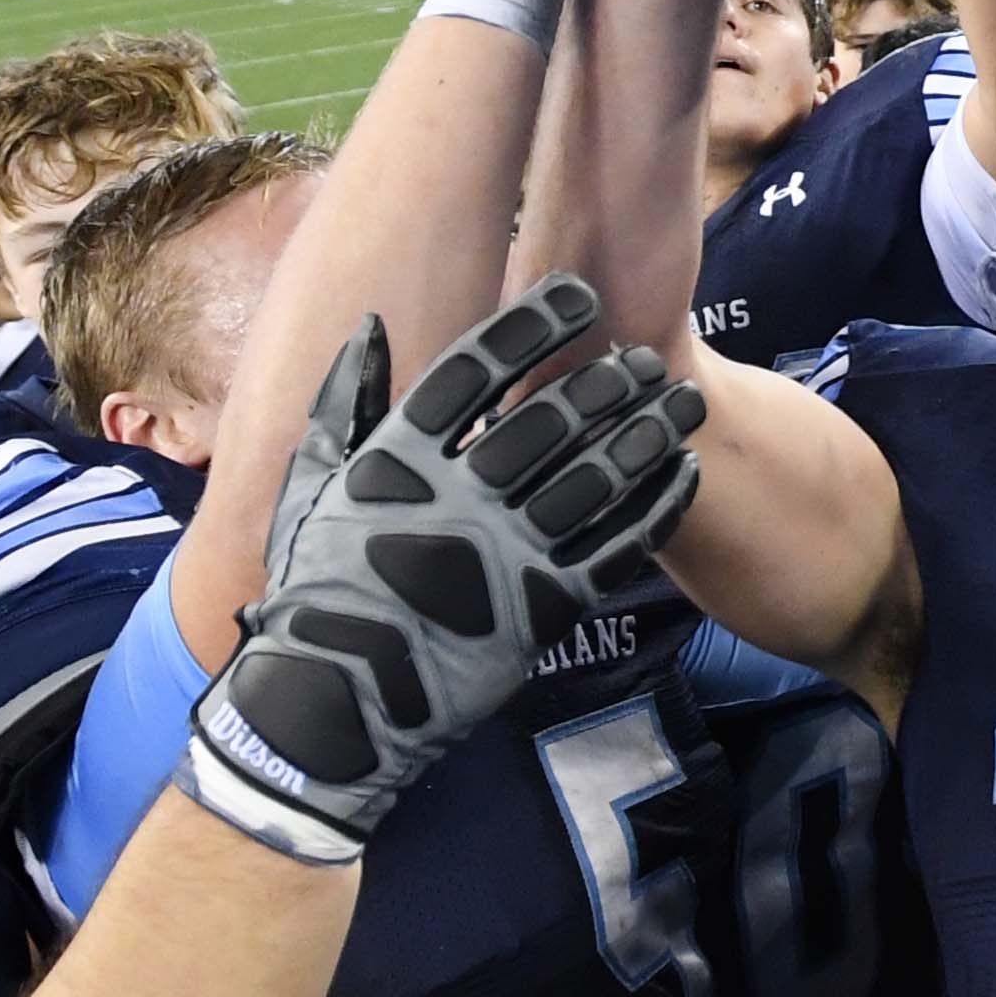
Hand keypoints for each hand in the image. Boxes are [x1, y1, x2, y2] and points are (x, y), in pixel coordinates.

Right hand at [178, 279, 704, 863]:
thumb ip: (345, 404)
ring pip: (597, 476)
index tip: (577, 296)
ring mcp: (507, 554)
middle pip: (551, 417)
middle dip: (605, 379)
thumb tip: (371, 326)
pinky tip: (684, 471)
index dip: (533, 327)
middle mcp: (459, 498)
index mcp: (398, 460)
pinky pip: (618, 545)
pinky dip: (657, 504)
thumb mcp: (312, 488)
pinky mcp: (546, 607)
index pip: (478, 371)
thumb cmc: (318, 588)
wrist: (338, 700)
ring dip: (647, 431)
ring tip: (683, 401)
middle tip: (641, 356)